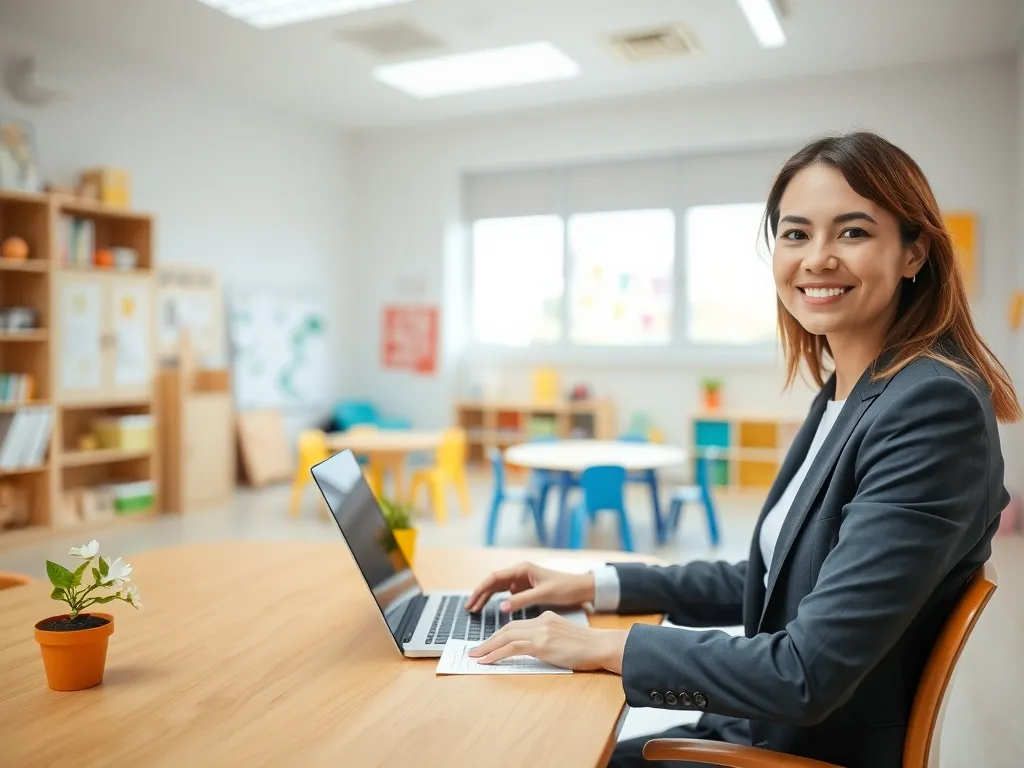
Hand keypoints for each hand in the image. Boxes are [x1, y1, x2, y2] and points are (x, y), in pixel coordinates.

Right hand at [465, 561, 594, 612]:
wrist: (580, 588)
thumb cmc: (565, 587)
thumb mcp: (543, 594)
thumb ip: (522, 600)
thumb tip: (501, 607)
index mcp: (522, 569)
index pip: (495, 578)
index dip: (481, 589)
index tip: (471, 601)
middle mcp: (519, 572)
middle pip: (493, 582)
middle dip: (480, 594)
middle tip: (469, 608)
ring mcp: (521, 580)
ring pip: (498, 588)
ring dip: (486, 598)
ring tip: (475, 610)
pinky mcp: (525, 588)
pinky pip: (506, 593)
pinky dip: (496, 600)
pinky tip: (489, 608)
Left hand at [468, 611, 627, 672]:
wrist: (602, 646)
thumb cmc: (588, 648)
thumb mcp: (564, 639)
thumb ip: (547, 640)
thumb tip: (533, 650)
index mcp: (546, 618)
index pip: (516, 625)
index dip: (500, 635)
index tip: (488, 644)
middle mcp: (541, 620)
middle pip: (507, 629)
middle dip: (489, 640)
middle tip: (475, 650)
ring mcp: (541, 631)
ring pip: (506, 636)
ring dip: (488, 647)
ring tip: (476, 657)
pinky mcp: (542, 643)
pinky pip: (512, 647)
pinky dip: (496, 653)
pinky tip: (487, 660)